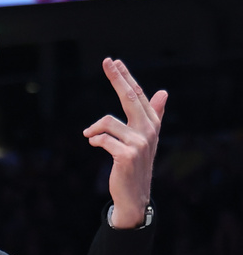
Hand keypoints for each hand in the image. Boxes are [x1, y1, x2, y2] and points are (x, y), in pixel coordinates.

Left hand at [82, 58, 166, 227]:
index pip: (138, 94)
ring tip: (90, 136)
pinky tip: (94, 145)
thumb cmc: (136, 163)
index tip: (114, 61)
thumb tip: (163, 92)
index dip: (126, 77)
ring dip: (94, 129)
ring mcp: (139, 143)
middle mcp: (148, 130)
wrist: (134, 193)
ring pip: (108, 122)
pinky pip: (102, 140)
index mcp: (151, 123)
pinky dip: (94, 141)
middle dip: (118, 78)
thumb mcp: (146, 138)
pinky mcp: (127, 155)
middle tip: (107, 61)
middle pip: (130, 97)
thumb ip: (154, 114)